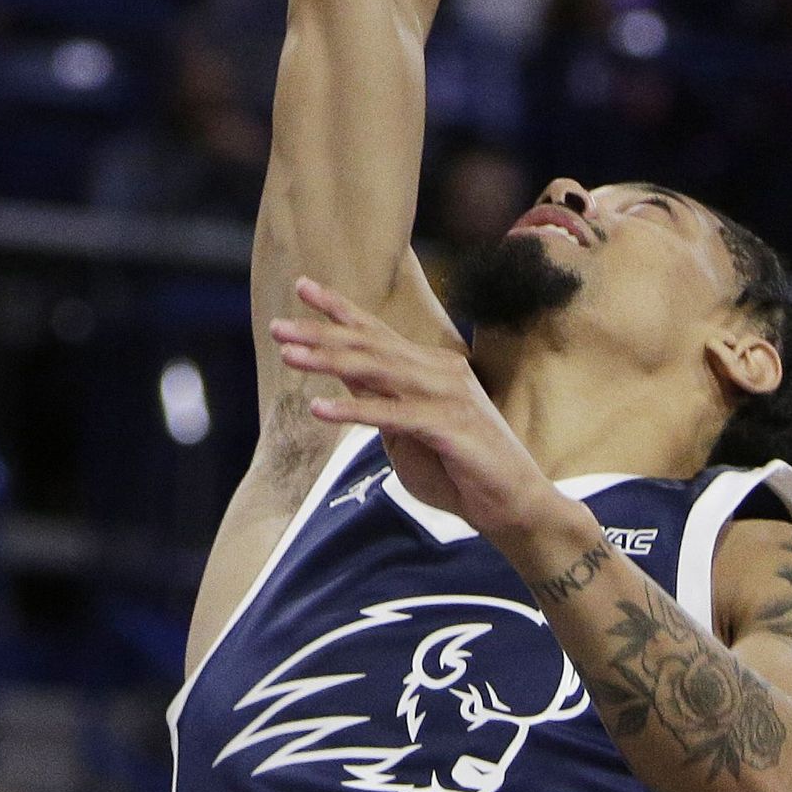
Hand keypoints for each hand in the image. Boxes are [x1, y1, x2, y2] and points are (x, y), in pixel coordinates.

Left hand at [270, 277, 565, 543]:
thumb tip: (346, 376)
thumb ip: (382, 402)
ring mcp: (447, 395)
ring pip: (378, 370)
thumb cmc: (460, 473)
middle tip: (278, 326)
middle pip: (371, 344)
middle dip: (321, 332)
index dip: (340, 308)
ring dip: (329, 361)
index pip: (378, 332)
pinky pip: (393, 414)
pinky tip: (319, 408)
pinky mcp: (449, 425)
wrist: (513, 505)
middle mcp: (440, 371)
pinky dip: (354, 409)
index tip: (302, 286)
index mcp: (431, 368)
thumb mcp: (408, 434)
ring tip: (289, 355)